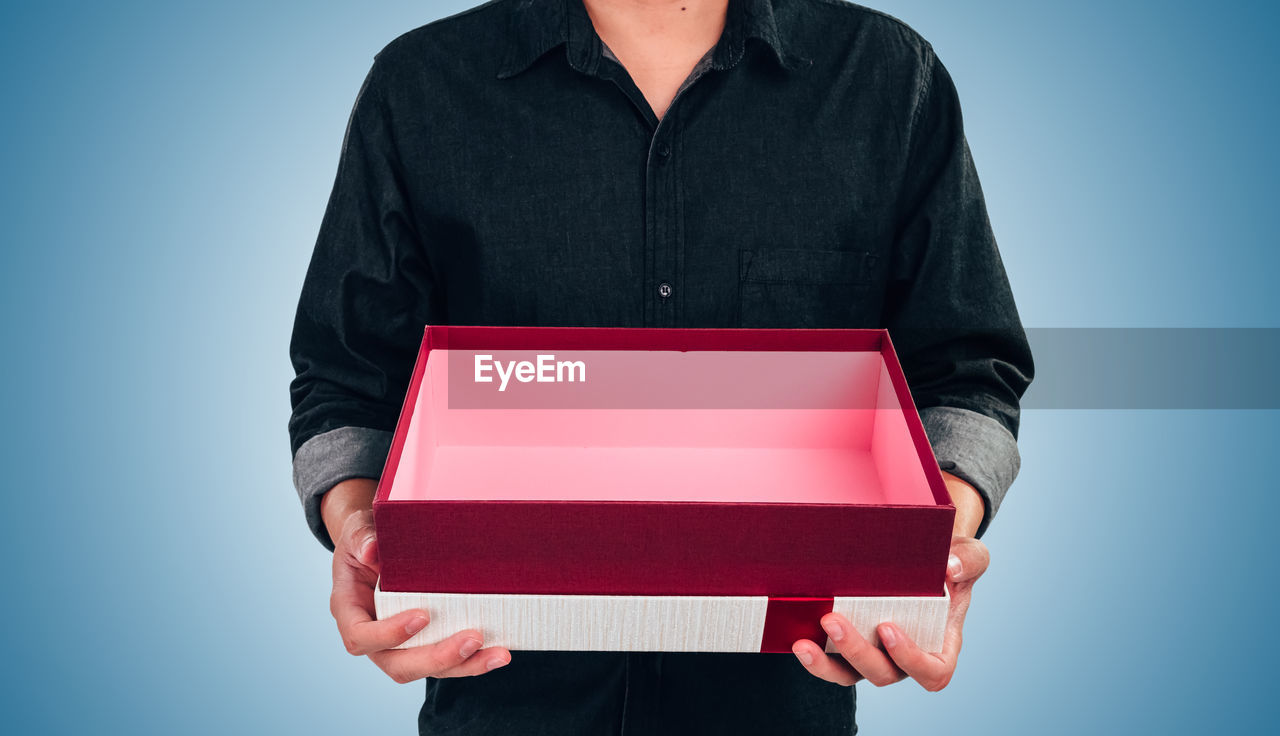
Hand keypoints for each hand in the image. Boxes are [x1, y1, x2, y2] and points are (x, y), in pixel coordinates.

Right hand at [323, 479, 510, 682]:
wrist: (376, 547)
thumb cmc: (365, 541)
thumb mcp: (357, 532)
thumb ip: (363, 538)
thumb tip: (373, 550)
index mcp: (350, 611)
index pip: (360, 636)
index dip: (388, 634)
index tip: (421, 616)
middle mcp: (373, 637)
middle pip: (398, 664)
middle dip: (437, 658)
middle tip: (472, 639)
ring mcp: (399, 645)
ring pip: (427, 669)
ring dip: (464, 665)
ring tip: (498, 654)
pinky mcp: (424, 644)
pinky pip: (446, 661)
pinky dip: (472, 660)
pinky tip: (498, 652)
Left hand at [791, 472, 988, 691]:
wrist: (922, 553)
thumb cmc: (950, 560)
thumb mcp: (970, 555)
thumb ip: (969, 561)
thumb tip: (949, 569)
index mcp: (941, 644)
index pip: (932, 672)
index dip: (910, 659)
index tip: (887, 628)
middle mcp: (906, 657)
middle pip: (884, 674)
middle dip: (857, 652)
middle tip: (833, 620)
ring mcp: (876, 654)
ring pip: (851, 675)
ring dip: (826, 664)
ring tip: (803, 643)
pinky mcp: (850, 645)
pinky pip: (832, 662)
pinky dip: (814, 656)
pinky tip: (797, 638)